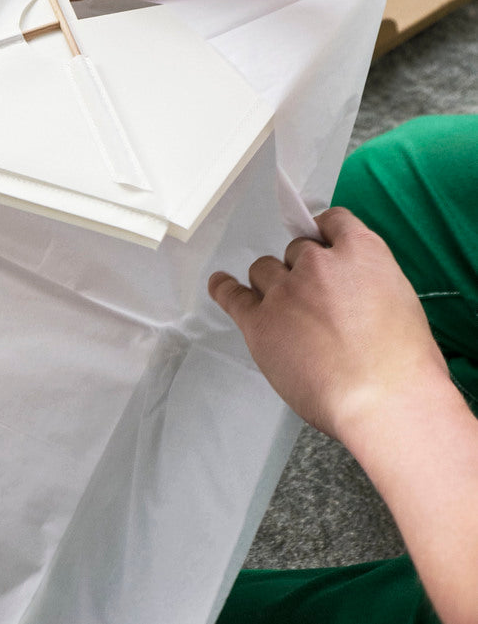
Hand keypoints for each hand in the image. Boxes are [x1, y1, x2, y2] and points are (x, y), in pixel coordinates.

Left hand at [208, 207, 449, 443]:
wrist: (384, 401)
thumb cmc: (403, 364)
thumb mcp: (400, 301)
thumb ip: (366, 282)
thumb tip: (348, 290)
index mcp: (361, 253)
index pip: (333, 222)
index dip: (324, 234)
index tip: (319, 243)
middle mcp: (317, 263)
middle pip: (295, 251)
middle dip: (302, 271)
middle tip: (313, 302)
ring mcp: (285, 291)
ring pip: (264, 270)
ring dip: (271, 284)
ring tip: (282, 309)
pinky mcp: (260, 322)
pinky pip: (232, 295)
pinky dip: (225, 288)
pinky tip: (221, 285)